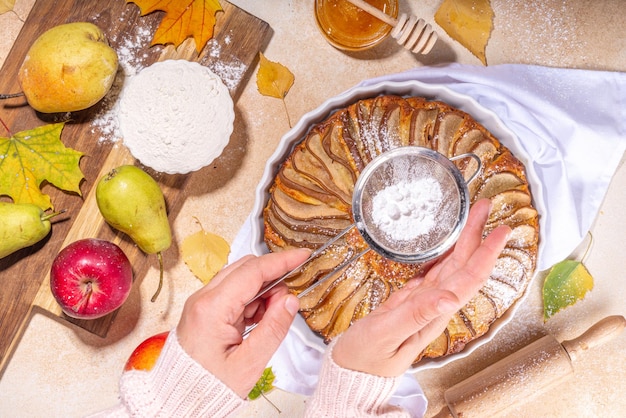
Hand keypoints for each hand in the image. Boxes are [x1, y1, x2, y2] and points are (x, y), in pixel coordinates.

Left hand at [176, 248, 309, 397]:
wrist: (181, 400)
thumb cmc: (209, 387)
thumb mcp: (249, 363)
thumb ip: (273, 328)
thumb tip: (290, 301)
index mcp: (211, 308)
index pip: (253, 271)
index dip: (281, 261)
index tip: (302, 255)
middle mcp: (203, 299)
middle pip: (245, 269)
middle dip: (272, 276)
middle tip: (289, 298)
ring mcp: (202, 303)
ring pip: (240, 279)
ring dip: (262, 290)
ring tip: (271, 317)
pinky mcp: (204, 310)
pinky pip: (233, 293)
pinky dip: (251, 300)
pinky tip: (258, 320)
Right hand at [332, 198, 510, 376]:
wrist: (352, 371)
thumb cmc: (365, 357)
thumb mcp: (386, 334)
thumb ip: (416, 315)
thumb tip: (450, 297)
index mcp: (433, 314)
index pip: (467, 280)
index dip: (485, 254)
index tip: (499, 231)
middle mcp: (434, 307)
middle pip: (464, 268)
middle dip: (477, 237)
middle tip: (484, 208)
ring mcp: (423, 304)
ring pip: (451, 268)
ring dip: (465, 243)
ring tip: (473, 219)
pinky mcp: (410, 301)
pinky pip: (433, 273)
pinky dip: (443, 255)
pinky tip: (446, 246)